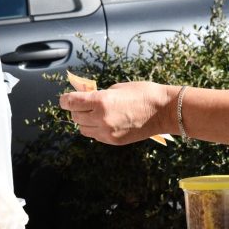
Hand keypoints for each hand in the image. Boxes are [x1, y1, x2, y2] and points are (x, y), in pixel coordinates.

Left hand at [59, 81, 174, 144]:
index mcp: (101, 101)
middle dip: (76, 109)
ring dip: (84, 121)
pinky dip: (95, 129)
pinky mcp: (114, 141)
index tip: (65, 99)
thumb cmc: (143, 93)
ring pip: (83, 129)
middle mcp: (101, 118)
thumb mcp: (117, 87)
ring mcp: (107, 132)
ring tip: (93, 114)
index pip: (71, 102)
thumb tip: (85, 98)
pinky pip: (95, 136)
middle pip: (75, 117)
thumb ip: (98, 94)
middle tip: (82, 104)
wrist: (164, 111)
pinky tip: (104, 122)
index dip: (65, 100)